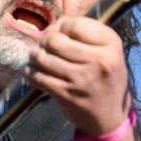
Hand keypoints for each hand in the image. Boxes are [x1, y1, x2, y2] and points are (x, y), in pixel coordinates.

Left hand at [25, 17, 130, 136]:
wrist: (110, 117)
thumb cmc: (105, 78)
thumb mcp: (108, 52)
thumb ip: (86, 36)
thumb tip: (51, 26)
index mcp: (111, 44)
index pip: (74, 24)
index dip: (60, 25)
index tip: (57, 32)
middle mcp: (99, 60)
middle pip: (55, 40)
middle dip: (45, 40)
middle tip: (45, 46)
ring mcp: (83, 79)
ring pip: (43, 58)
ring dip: (35, 56)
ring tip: (36, 57)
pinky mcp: (68, 95)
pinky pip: (38, 77)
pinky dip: (29, 72)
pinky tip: (30, 71)